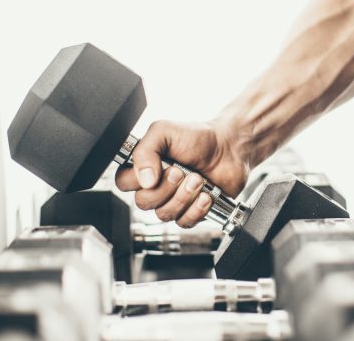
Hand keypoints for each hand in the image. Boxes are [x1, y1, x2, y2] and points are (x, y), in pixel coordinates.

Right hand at [115, 120, 248, 227]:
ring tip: (198, 179)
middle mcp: (156, 185)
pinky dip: (197, 209)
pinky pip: (184, 222)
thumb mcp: (165, 131)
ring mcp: (173, 200)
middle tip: (182, 171)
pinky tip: (206, 195)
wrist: (230, 148)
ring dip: (184, 196)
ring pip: (164, 214)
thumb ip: (145, 150)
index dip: (139, 180)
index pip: (123, 183)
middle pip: (143, 203)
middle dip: (166, 187)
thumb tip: (143, 179)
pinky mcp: (191, 211)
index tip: (160, 167)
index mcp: (144, 166)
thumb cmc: (198, 137)